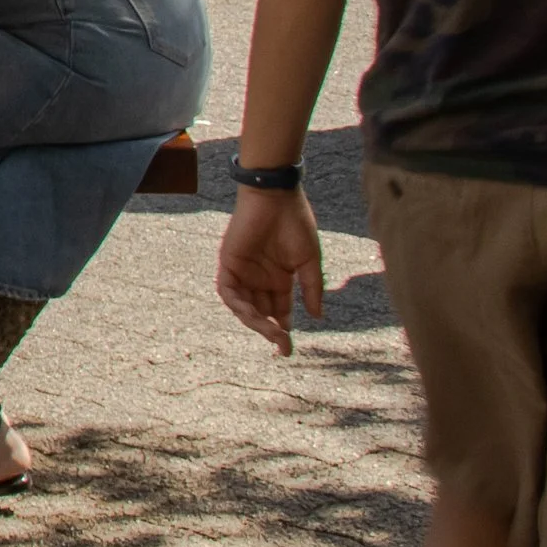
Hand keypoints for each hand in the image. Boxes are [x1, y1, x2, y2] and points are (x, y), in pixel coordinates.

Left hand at [216, 185, 324, 355]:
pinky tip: (252, 315)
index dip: (283, 330)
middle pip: (262, 313)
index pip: (279, 311)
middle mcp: (260, 279)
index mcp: (279, 279)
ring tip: (270, 331)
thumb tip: (317, 316)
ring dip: (255, 321)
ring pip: (245, 306)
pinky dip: (238, 304)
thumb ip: (311, 289)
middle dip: (270, 331)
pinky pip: (228, 291)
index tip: (288, 349)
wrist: (276, 197)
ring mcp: (244, 272)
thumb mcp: (309, 261)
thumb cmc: (296, 224)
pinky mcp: (229, 263)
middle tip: (281, 344)